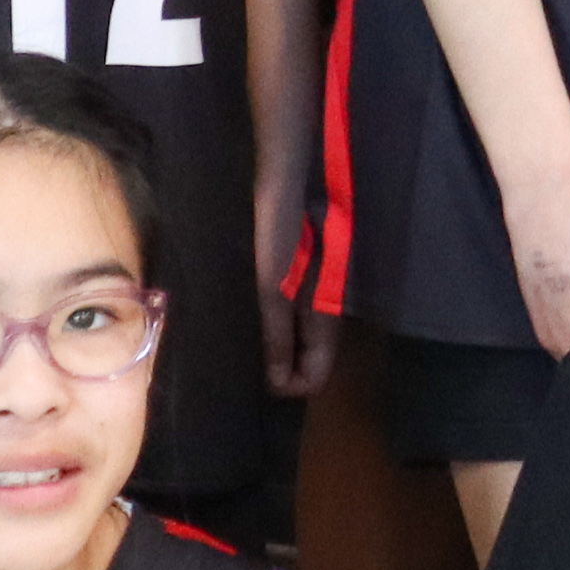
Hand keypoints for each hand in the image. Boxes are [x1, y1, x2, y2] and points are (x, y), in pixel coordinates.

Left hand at [260, 159, 336, 395]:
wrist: (290, 184)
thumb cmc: (282, 237)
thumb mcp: (274, 292)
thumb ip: (278, 337)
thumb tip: (278, 384)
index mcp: (325, 321)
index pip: (315, 379)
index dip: (286, 386)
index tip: (256, 374)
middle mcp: (325, 315)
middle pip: (309, 364)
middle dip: (280, 369)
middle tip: (244, 355)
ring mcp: (315, 297)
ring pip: (300, 342)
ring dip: (276, 347)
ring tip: (244, 336)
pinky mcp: (303, 281)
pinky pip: (292, 320)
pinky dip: (274, 326)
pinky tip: (251, 313)